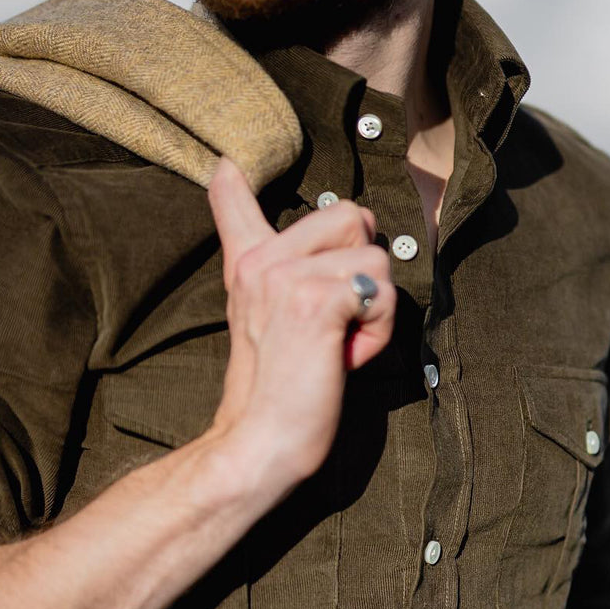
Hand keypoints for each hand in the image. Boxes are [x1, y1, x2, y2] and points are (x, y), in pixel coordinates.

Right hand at [205, 156, 395, 490]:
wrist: (259, 442)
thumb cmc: (274, 390)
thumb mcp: (259, 319)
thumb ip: (265, 275)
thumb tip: (239, 212)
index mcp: (249, 265)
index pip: (235, 204)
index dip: (235, 188)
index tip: (227, 167)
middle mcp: (263, 261)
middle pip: (352, 218)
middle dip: (363, 273)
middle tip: (331, 325)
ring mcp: (287, 278)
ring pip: (376, 257)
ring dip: (374, 310)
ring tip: (336, 345)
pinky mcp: (315, 302)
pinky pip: (382, 292)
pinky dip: (378, 332)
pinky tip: (344, 358)